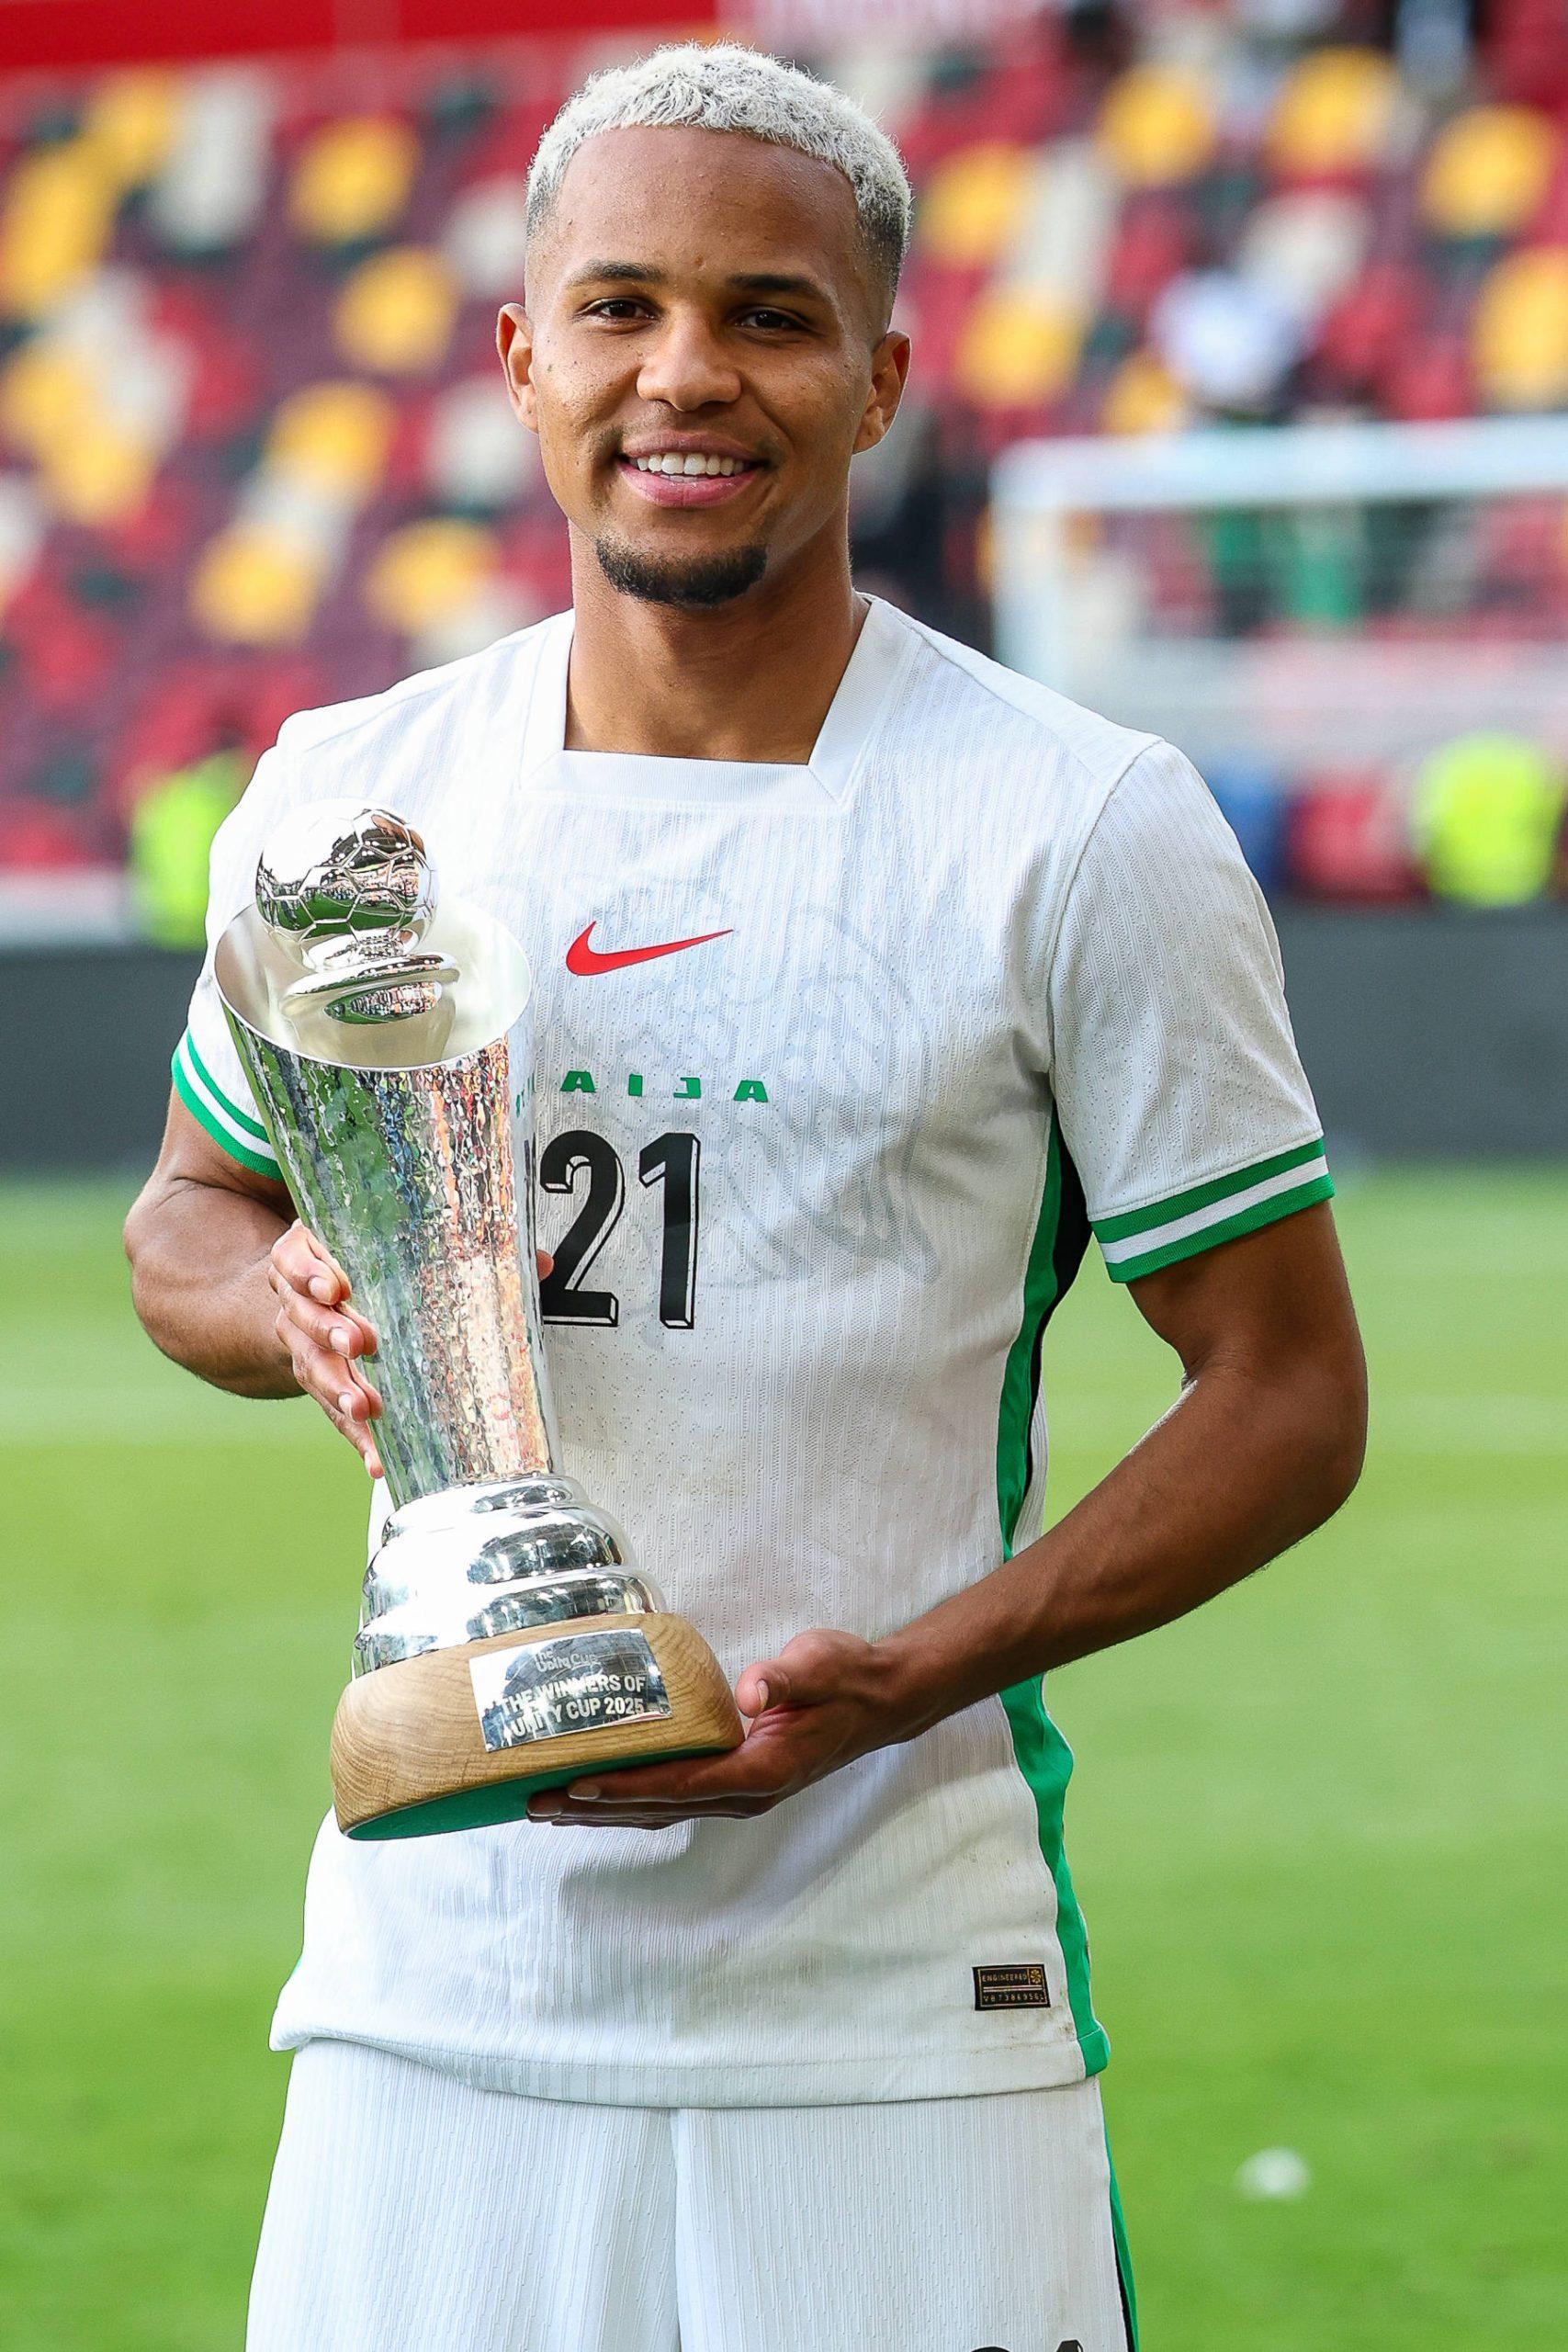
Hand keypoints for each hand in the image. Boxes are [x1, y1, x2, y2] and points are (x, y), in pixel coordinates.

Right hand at [268, 1220, 551, 1478]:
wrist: (307, 1292)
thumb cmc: (362, 1264)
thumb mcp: (393, 1244)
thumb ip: (460, 1248)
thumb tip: (539, 1263)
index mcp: (311, 1256)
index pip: (295, 1258)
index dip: (309, 1272)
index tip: (335, 1288)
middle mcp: (299, 1302)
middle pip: (303, 1317)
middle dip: (330, 1332)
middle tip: (359, 1344)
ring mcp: (302, 1345)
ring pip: (311, 1368)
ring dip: (339, 1390)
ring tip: (364, 1408)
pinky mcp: (317, 1385)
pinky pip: (331, 1414)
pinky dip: (355, 1437)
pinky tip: (375, 1456)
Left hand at [526, 1628, 911, 1826]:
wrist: (878, 1699)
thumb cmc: (845, 1678)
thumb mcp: (818, 1664)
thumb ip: (784, 1679)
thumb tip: (754, 1689)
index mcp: (761, 1770)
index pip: (680, 1786)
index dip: (626, 1789)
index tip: (577, 1786)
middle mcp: (745, 1794)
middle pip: (656, 1810)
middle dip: (593, 1810)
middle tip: (534, 1803)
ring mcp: (739, 1793)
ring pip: (658, 1811)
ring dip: (602, 1813)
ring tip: (547, 1807)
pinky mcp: (734, 1781)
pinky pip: (671, 1799)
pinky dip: (629, 1801)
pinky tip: (597, 1796)